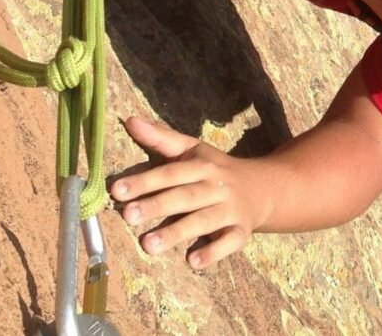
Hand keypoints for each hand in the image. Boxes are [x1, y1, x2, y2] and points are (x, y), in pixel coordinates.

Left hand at [109, 116, 265, 270]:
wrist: (264, 188)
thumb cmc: (216, 170)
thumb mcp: (192, 151)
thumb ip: (161, 138)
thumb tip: (130, 120)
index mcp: (203, 166)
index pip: (172, 173)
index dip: (145, 181)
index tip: (117, 191)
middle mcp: (217, 187)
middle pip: (185, 196)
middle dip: (157, 206)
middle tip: (128, 216)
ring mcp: (230, 210)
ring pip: (203, 221)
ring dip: (177, 232)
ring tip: (148, 245)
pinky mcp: (241, 232)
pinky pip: (229, 242)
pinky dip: (213, 252)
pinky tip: (193, 261)